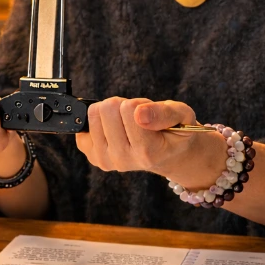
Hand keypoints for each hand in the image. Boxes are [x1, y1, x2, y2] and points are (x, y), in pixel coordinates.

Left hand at [74, 97, 195, 175]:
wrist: (167, 155)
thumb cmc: (174, 132)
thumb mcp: (182, 116)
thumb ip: (164, 113)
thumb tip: (139, 114)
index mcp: (148, 153)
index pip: (128, 109)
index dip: (139, 104)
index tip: (148, 114)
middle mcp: (124, 160)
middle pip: (107, 109)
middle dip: (123, 106)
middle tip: (136, 118)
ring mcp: (106, 160)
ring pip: (94, 114)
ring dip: (111, 113)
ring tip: (127, 124)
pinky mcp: (93, 157)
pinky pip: (82, 126)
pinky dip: (98, 122)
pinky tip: (114, 130)